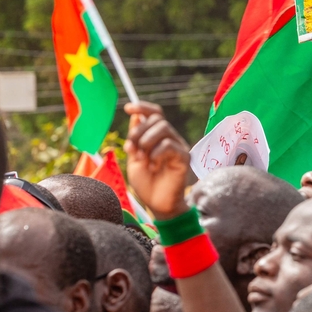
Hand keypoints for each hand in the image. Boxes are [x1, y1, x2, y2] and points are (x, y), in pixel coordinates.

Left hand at [124, 101, 190, 219]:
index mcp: (157, 138)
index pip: (154, 114)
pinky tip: (153, 166)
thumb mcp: (135, 160)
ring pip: (163, 128)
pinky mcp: (183, 158)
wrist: (157, 205)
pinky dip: (156, 153)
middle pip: (156, 119)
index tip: (128, 108)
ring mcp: (178, 147)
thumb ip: (135, 140)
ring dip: (146, 141)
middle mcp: (170, 139)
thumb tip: (136, 117)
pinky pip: (169, 145)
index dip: (142, 107)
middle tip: (132, 149)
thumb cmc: (147, 184)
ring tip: (142, 158)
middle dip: (138, 131)